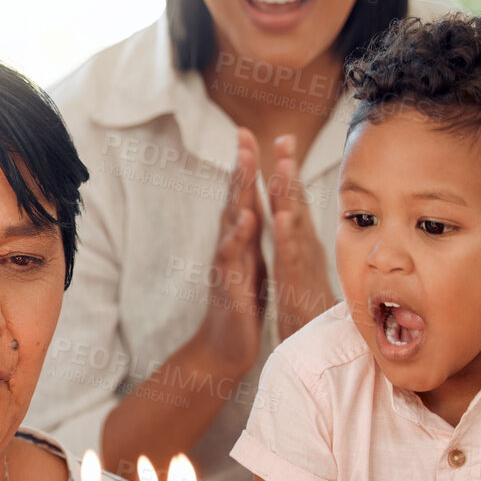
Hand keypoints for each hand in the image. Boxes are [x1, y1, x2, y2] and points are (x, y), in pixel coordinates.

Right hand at [192, 127, 266, 378]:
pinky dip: (239, 235)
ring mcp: (226, 263)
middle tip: (243, 136)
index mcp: (241, 239)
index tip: (249, 134)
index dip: (247, 166)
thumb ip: (250, 236)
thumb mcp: (250, 262)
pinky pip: (233, 255)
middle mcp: (230, 245)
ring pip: (231, 221)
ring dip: (239, 192)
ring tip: (245, 165)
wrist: (225, 347)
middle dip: (240, 167)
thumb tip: (254, 209)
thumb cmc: (240, 304)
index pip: (245, 196)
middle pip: (235, 199)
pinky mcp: (228, 283)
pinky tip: (247, 217)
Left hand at [266, 133, 336, 338]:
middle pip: (296, 203)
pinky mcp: (297, 286)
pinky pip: (291, 259)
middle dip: (288, 169)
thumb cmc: (306, 312)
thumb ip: (303, 245)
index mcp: (300, 244)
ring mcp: (302, 266)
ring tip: (284, 165)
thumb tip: (303, 222)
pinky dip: (287, 237)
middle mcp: (304, 250)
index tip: (281, 141)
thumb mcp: (302, 271)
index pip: (293, 202)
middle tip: (284, 136)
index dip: (286, 172)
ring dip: (290, 195)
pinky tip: (281, 218)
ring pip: (296, 224)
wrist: (310, 349)